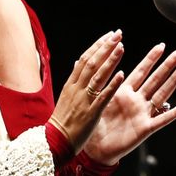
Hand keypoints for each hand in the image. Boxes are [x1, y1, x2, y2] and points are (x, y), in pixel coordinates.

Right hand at [47, 31, 124, 150]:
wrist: (54, 141)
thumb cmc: (62, 120)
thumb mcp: (66, 96)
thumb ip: (74, 79)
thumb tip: (77, 62)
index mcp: (70, 84)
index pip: (84, 59)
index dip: (98, 46)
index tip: (109, 35)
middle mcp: (76, 89)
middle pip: (91, 63)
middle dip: (106, 47)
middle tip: (118, 34)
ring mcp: (83, 100)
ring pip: (97, 76)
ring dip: (110, 60)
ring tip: (121, 47)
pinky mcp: (91, 113)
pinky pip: (103, 96)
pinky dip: (112, 85)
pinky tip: (122, 74)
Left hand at [80, 43, 175, 164]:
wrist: (94, 150)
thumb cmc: (93, 127)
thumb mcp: (96, 101)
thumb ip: (101, 84)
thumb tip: (93, 63)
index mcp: (123, 93)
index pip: (141, 71)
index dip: (151, 58)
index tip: (161, 46)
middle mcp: (136, 101)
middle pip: (156, 79)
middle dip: (168, 64)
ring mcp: (143, 114)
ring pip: (162, 93)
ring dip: (174, 80)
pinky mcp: (145, 129)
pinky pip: (163, 120)